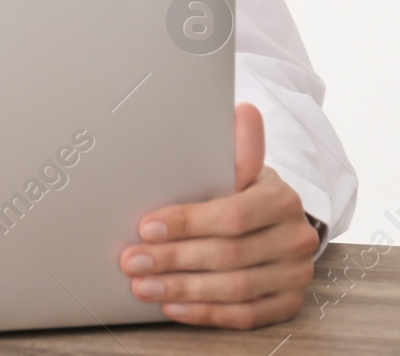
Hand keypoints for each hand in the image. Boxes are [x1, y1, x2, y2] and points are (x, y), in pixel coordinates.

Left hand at [118, 103, 320, 328]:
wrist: (277, 222)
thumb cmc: (245, 190)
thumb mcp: (239, 167)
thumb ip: (238, 148)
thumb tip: (244, 111)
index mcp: (280, 199)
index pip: (230, 215)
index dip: (186, 223)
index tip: (145, 227)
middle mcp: (295, 238)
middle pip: (228, 256)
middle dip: (173, 259)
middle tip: (131, 261)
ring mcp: (295, 274)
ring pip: (235, 289)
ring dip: (182, 290)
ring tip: (142, 286)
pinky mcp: (289, 303)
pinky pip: (245, 316)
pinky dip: (205, 313)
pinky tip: (172, 307)